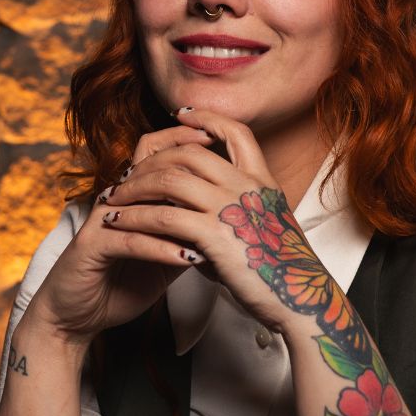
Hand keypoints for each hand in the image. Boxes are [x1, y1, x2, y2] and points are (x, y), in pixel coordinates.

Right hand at [23, 120, 217, 346]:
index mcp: (131, 196)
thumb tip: (227, 224)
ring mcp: (102, 221)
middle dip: (188, 167)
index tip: (221, 143)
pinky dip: (162, 248)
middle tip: (224, 174)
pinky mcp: (91, 246)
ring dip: (182, 212)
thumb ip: (186, 236)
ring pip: (144, 202)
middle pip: (150, 167)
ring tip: (217, 223)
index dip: (184, 142)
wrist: (76, 316)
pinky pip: (131, 240)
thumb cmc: (119, 284)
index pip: (155, 152)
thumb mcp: (163, 256)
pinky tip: (189, 257)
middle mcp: (116, 200)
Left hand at [96, 109, 315, 337]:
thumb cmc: (281, 273)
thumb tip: (194, 225)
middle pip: (189, 152)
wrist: (302, 300)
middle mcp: (247, 186)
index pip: (236, 132)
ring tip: (113, 199)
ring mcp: (231, 207)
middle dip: (151, 161)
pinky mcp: (214, 234)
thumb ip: (232, 216)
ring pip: (168, 179)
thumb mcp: (263, 230)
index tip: (182, 115)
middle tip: (127, 176)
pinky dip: (134, 217)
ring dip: (134, 187)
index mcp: (263, 181)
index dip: (208, 119)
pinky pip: (162, 216)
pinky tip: (117, 223)